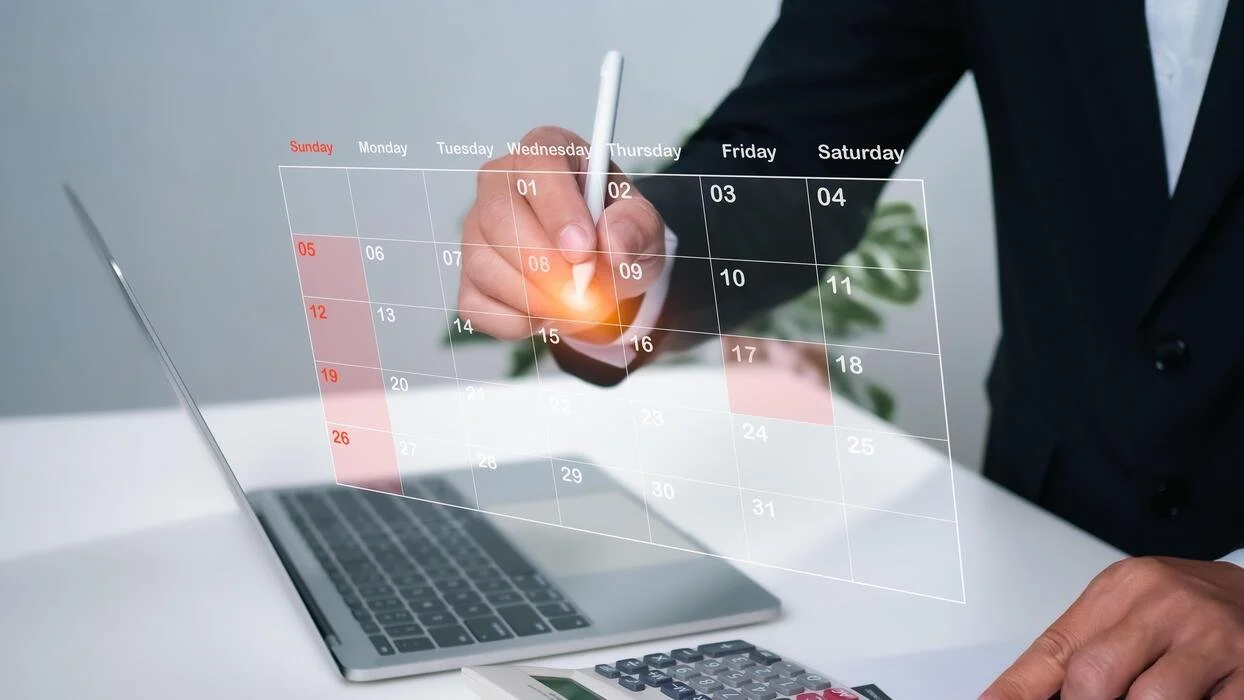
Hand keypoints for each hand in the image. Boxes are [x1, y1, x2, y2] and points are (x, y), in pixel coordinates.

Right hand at [459, 126, 665, 342]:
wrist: (604, 273)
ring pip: (484, 264)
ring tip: (575, 303)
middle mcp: (500, 182)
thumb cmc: (617, 234)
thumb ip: (636, 229)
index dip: (558, 210)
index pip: (538, 164)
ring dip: (535, 298)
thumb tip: (613, 243)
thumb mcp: (643, 227)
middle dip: (544, 263)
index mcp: (546, 151)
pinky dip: (517, 323)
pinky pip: (477, 306)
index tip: (583, 251)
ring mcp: (476, 229)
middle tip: (582, 291)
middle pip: (499, 216)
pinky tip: (545, 314)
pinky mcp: (467, 276)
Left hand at [981, 556, 1243, 698]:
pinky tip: (1191, 698)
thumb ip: (1083, 650)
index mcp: (1124, 587)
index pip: (1055, 649)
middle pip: (1094, 676)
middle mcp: (1165, 605)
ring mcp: (1212, 639)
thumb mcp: (1129, 613)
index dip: (1017, 690)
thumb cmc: (1189, 611)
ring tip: (1142, 694)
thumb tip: (1026, 694)